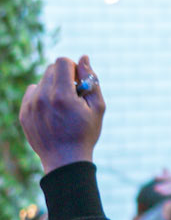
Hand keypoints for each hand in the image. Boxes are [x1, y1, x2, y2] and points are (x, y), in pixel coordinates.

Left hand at [19, 53, 104, 172]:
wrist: (65, 161)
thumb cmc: (85, 134)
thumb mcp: (97, 107)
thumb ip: (91, 80)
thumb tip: (84, 58)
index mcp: (62, 96)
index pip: (62, 62)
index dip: (73, 68)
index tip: (78, 83)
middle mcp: (42, 98)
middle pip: (51, 69)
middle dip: (64, 77)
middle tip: (72, 96)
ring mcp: (30, 106)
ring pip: (41, 81)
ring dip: (53, 87)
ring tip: (62, 107)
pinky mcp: (23, 113)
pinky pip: (32, 92)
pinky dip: (42, 97)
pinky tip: (51, 112)